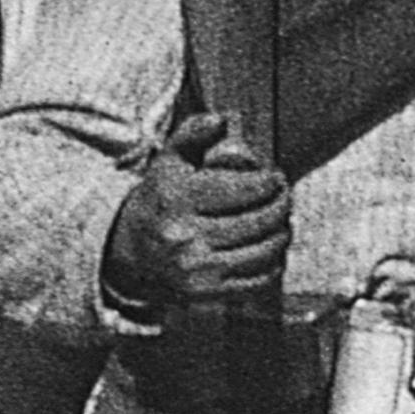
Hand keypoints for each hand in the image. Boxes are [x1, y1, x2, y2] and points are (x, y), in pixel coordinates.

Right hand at [105, 100, 288, 310]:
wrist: (129, 255)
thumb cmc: (159, 202)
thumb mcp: (167, 164)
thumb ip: (192, 135)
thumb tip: (222, 119)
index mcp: (177, 200)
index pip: (244, 190)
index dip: (270, 183)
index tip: (277, 177)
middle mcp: (186, 236)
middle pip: (260, 221)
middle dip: (282, 207)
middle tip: (285, 198)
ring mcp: (198, 269)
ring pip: (265, 251)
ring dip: (282, 234)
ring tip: (282, 223)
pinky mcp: (208, 294)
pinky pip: (259, 280)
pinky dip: (274, 264)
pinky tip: (272, 250)